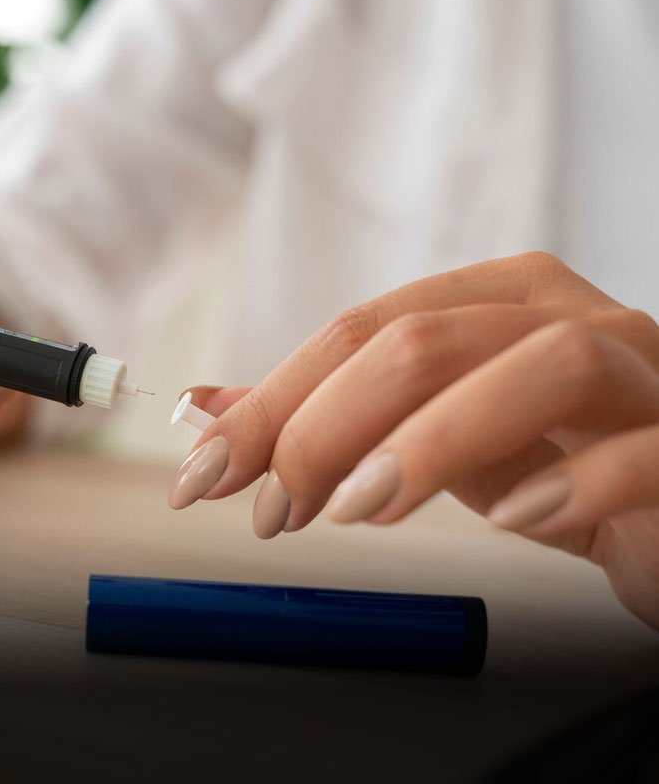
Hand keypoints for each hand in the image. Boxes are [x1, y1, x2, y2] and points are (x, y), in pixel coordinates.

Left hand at [171, 253, 658, 630]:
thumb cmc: (566, 468)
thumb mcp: (438, 440)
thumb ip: (336, 420)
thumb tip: (211, 407)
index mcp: (501, 304)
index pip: (362, 330)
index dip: (273, 401)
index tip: (208, 471)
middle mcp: (573, 320)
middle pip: (427, 338)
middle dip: (324, 424)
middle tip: (274, 507)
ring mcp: (646, 377)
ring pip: (545, 363)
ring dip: (432, 439)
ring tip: (364, 510)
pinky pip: (645, 450)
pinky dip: (572, 481)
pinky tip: (511, 518)